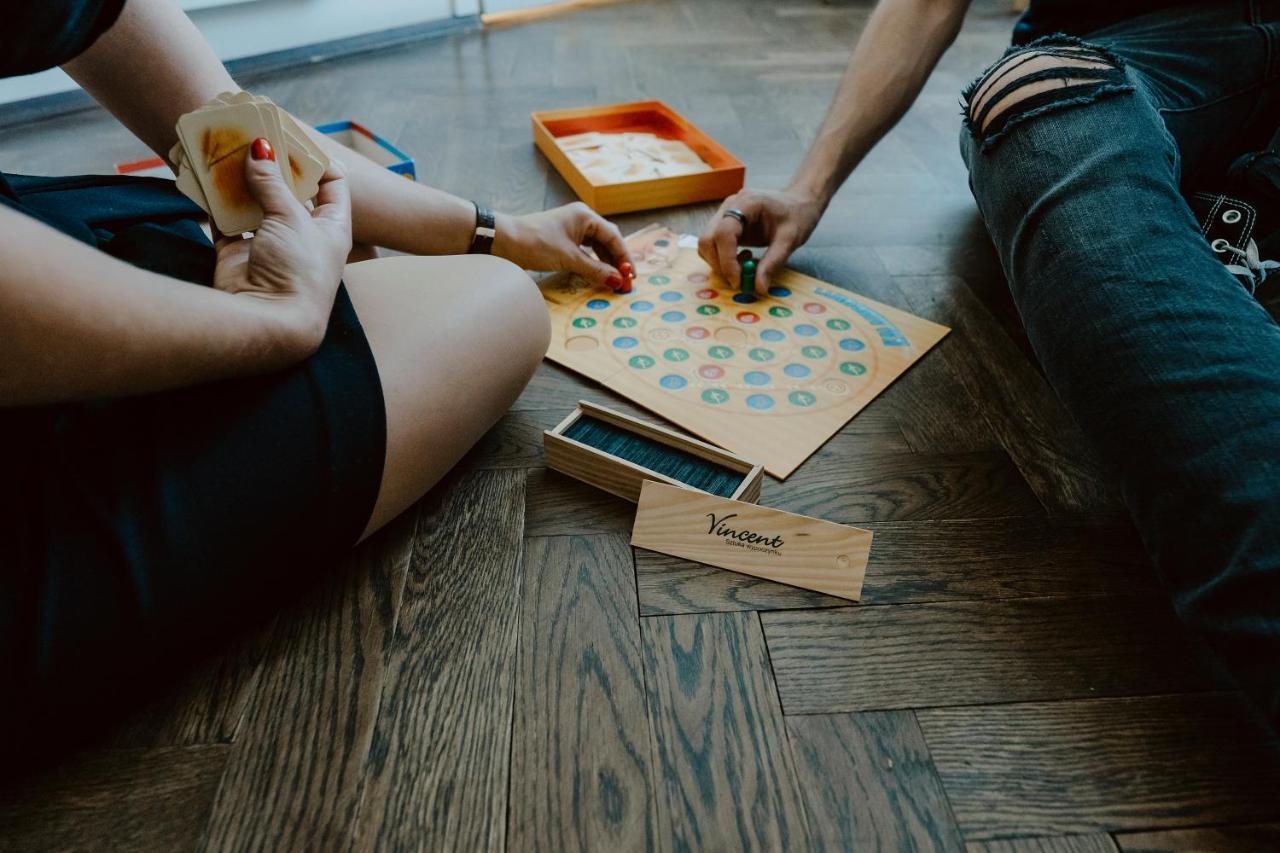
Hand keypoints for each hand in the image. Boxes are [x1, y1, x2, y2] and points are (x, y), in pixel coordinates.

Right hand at [213, 141, 352, 356]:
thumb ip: (272, 182)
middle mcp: (302, 236)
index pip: (333, 186)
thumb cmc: (296, 269)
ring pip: (255, 203)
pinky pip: (226, 220)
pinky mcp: (238, 255)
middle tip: (253, 134)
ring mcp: (270, 246)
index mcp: (331, 228)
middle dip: (272, 165)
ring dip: (241, 179)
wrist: (266, 321)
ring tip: (227, 146)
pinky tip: (206, 174)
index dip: (318, 160)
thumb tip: (259, 147)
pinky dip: (216, 200)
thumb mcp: (291, 218)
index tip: (295, 137)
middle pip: (289, 191)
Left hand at [493, 202, 632, 286]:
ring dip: (606, 264)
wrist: (503, 241)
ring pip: (596, 247)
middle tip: (626, 281)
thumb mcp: (568, 258)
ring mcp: (571, 229)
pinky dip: (593, 263)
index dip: (624, 258)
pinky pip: (585, 251)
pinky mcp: (562, 240)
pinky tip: (598, 275)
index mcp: (585, 216)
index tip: (631, 276)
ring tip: (614, 281)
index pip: (613, 237)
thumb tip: (618, 281)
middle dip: (617, 261)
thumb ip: (595, 270)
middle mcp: (581, 219)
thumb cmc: (535, 243)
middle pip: (607, 241)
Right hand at [699, 188, 825, 292]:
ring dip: (719, 263)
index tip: (738, 281)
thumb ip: (772, 263)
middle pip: (708, 238)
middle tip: (740, 280)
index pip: (724, 233)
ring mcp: (724, 213)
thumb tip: (758, 288)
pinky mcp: (724, 223)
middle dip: (720, 265)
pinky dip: (722, 259)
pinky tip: (742, 259)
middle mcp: (730, 206)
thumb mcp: (790, 240)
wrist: (798, 203)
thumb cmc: (797, 216)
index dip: (727, 260)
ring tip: (744, 267)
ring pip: (706, 243)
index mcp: (747, 203)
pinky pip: (713, 245)